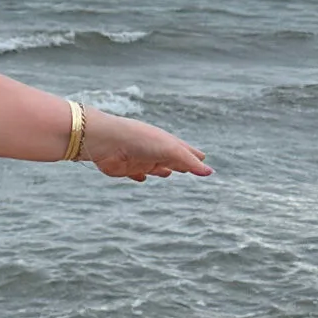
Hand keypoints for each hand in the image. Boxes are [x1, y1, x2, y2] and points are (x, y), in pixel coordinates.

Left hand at [82, 110, 211, 181]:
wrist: (106, 141)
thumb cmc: (141, 140)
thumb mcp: (170, 150)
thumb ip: (189, 162)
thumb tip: (210, 172)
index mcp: (166, 142)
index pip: (184, 150)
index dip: (194, 156)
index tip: (203, 159)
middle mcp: (154, 150)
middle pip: (171, 158)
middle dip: (180, 162)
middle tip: (190, 167)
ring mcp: (140, 159)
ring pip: (155, 166)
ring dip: (162, 169)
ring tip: (168, 172)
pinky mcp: (125, 169)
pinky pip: (135, 173)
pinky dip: (140, 176)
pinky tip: (142, 178)